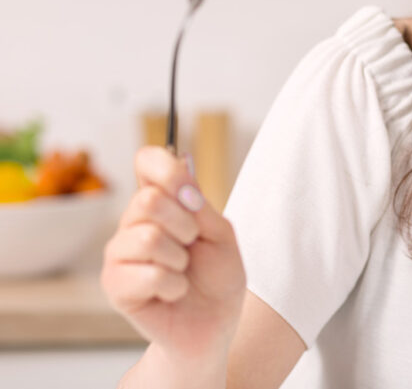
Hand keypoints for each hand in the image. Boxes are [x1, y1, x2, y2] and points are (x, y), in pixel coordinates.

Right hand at [100, 146, 245, 360]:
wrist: (215, 324)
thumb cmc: (218, 277)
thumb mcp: (221, 234)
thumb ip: (199, 203)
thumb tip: (183, 163)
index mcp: (161, 201)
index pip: (147, 161)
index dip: (166, 168)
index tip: (190, 192)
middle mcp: (134, 221)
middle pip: (146, 200)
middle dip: (185, 224)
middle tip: (193, 243)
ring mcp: (120, 252)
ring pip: (147, 238)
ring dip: (180, 259)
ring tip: (183, 271)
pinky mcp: (115, 285)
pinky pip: (146, 274)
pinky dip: (173, 285)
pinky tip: (174, 292)